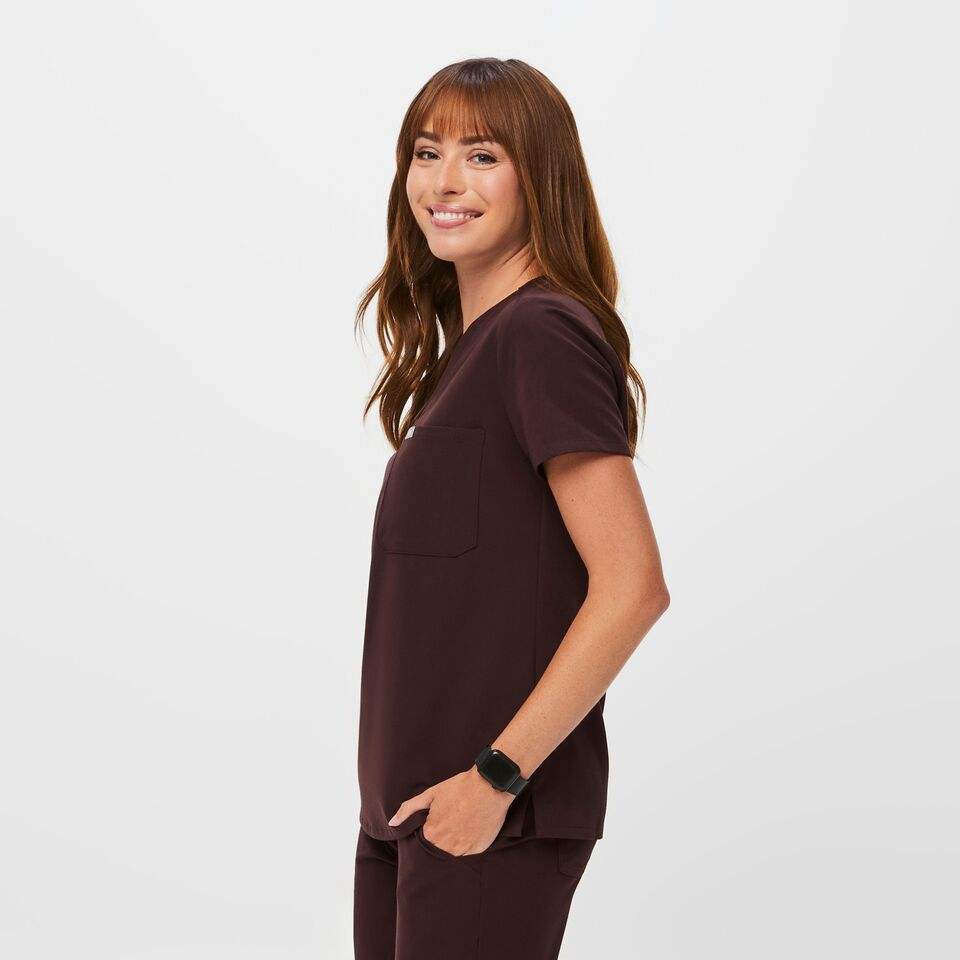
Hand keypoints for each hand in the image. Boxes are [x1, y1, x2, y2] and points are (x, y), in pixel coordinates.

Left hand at [387, 766, 514, 855]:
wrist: (489, 785)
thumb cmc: (459, 788)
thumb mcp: (431, 794)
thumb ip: (409, 809)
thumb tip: (392, 823)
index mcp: (432, 834)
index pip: (423, 841)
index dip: (429, 830)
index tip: (437, 821)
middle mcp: (447, 846)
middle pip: (438, 849)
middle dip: (441, 838)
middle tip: (450, 821)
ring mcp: (464, 850)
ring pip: (453, 853)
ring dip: (454, 843)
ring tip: (461, 824)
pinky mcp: (479, 849)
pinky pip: (469, 852)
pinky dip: (468, 843)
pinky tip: (471, 827)